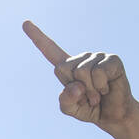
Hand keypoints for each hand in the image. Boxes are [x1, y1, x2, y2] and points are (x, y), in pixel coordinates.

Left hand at [22, 21, 138, 134]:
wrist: (114, 115)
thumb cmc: (91, 109)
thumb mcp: (70, 109)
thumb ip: (65, 101)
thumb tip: (76, 86)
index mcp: (68, 68)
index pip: (50, 50)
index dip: (37, 37)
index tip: (25, 23)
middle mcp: (82, 58)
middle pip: (63, 68)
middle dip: (75, 88)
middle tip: (88, 96)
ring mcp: (97, 57)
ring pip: (82, 72)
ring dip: (90, 91)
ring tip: (98, 95)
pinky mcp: (112, 59)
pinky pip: (98, 72)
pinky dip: (100, 86)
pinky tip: (106, 89)